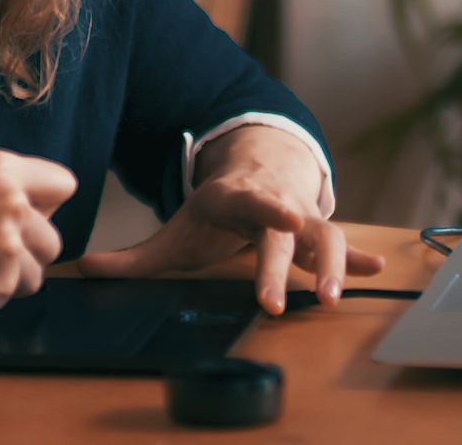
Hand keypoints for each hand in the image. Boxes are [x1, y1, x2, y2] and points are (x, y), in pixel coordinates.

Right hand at [0, 149, 77, 327]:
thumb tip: (36, 208)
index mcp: (0, 169)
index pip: (64, 184)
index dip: (45, 206)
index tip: (27, 217)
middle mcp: (12, 202)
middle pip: (55, 238)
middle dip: (28, 251)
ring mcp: (8, 246)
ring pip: (37, 274)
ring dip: (8, 279)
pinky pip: (10, 298)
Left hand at [78, 126, 383, 314]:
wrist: (260, 166)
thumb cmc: (219, 208)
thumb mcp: (179, 227)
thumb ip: (135, 256)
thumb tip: (83, 269)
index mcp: (236, 197)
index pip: (253, 201)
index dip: (269, 209)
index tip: (287, 219)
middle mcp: (275, 203)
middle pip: (285, 234)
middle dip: (289, 262)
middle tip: (293, 293)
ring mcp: (303, 214)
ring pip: (325, 236)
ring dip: (334, 264)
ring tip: (335, 295)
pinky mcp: (321, 230)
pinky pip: (344, 244)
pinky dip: (360, 259)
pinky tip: (377, 271)